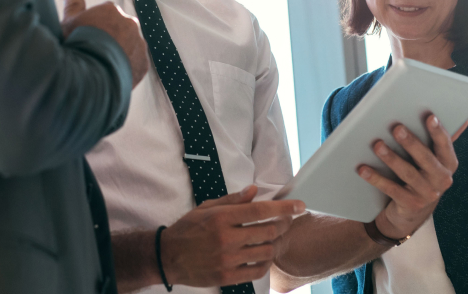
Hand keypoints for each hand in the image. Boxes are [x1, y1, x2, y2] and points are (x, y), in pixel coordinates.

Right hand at [60, 0, 148, 86]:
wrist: (90, 73)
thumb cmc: (77, 44)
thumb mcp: (69, 22)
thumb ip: (73, 4)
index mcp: (112, 10)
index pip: (106, 15)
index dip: (96, 27)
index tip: (88, 37)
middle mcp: (130, 23)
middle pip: (120, 29)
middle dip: (111, 38)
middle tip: (96, 52)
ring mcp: (139, 43)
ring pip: (130, 46)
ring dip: (121, 52)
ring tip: (104, 65)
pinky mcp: (143, 63)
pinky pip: (136, 64)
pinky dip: (128, 68)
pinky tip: (113, 74)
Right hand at [161, 185, 304, 286]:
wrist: (168, 257)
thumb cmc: (188, 229)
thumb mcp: (206, 208)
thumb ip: (232, 200)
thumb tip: (254, 191)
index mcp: (221, 218)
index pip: (260, 210)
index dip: (284, 208)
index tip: (299, 206)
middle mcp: (226, 238)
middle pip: (268, 231)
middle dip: (283, 224)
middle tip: (287, 221)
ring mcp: (227, 260)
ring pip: (266, 251)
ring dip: (274, 244)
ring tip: (274, 238)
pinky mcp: (226, 277)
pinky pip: (256, 271)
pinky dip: (265, 263)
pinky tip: (263, 256)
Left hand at [357, 115, 466, 239]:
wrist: (413, 212)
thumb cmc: (423, 175)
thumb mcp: (435, 160)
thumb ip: (443, 140)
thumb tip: (465, 118)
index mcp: (449, 164)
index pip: (445, 145)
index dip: (438, 131)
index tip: (430, 117)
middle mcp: (442, 180)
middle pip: (426, 159)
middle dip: (411, 142)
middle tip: (397, 128)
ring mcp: (427, 194)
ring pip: (407, 173)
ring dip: (391, 158)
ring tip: (377, 145)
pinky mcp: (410, 204)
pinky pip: (391, 189)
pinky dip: (376, 178)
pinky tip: (363, 169)